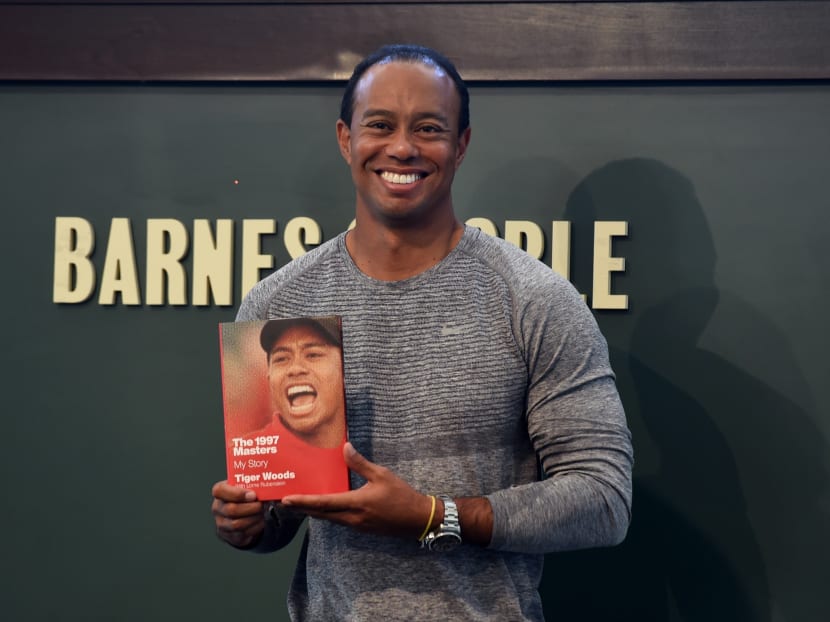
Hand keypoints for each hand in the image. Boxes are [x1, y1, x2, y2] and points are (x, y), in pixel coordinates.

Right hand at [211, 480, 265, 547]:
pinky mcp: (230, 536)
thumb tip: (281, 494)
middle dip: (250, 508)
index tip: (253, 495)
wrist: (241, 512)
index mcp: (220, 491)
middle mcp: (218, 508)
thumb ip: (258, 485)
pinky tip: (262, 521)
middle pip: (231, 510)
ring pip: (237, 524)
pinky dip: (255, 528)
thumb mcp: (247, 486)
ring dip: (253, 518)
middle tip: (262, 505)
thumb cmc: (245, 494)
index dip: (237, 493)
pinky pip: (242, 534)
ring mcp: (222, 523)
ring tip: (263, 512)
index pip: (220, 490)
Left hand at [281, 442, 434, 539]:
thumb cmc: (401, 495)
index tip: (287, 499)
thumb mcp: (382, 475)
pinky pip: (338, 521)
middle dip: (302, 508)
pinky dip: (326, 514)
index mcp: (356, 503)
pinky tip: (322, 508)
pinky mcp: (361, 528)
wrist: (418, 519)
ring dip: (313, 512)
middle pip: (321, 514)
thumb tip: (345, 447)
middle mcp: (352, 518)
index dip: (304, 501)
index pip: (324, 503)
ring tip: (299, 504)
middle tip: (284, 502)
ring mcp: (357, 525)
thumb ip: (360, 463)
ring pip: (329, 519)